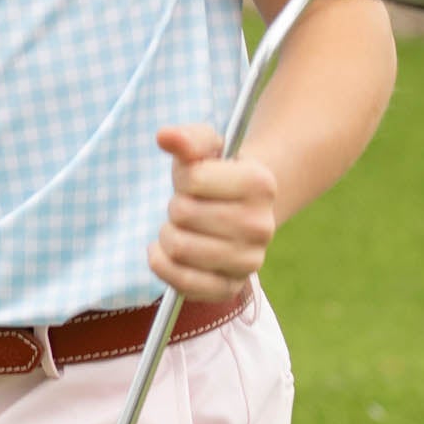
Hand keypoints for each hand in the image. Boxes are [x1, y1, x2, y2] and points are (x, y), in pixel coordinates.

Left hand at [148, 124, 277, 302]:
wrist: (239, 211)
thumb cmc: (216, 173)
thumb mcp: (206, 146)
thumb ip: (187, 138)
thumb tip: (165, 136)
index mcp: (260, 184)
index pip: (192, 179)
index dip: (183, 176)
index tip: (196, 180)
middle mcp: (262, 226)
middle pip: (182, 213)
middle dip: (175, 205)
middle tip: (190, 206)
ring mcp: (249, 261)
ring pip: (178, 248)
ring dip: (167, 234)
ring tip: (183, 227)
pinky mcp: (230, 287)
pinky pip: (182, 283)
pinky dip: (162, 265)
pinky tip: (166, 251)